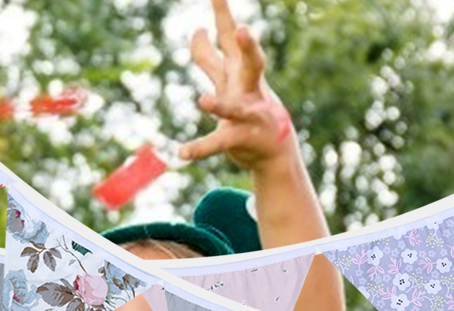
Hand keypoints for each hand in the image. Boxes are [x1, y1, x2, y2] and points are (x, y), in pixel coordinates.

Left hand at [178, 0, 292, 169]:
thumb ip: (209, 57)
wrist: (271, 146)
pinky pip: (218, 143)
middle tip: (245, 30)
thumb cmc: (248, 106)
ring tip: (202, 102)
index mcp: (240, 70)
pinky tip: (182, 153)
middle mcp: (247, 87)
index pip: (230, 37)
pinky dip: (200, 148)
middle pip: (249, 63)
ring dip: (219, 106)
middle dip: (248, 47)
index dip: (222, 15)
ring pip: (234, 108)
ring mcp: (247, 113)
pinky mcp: (240, 138)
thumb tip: (197, 31)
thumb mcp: (227, 78)